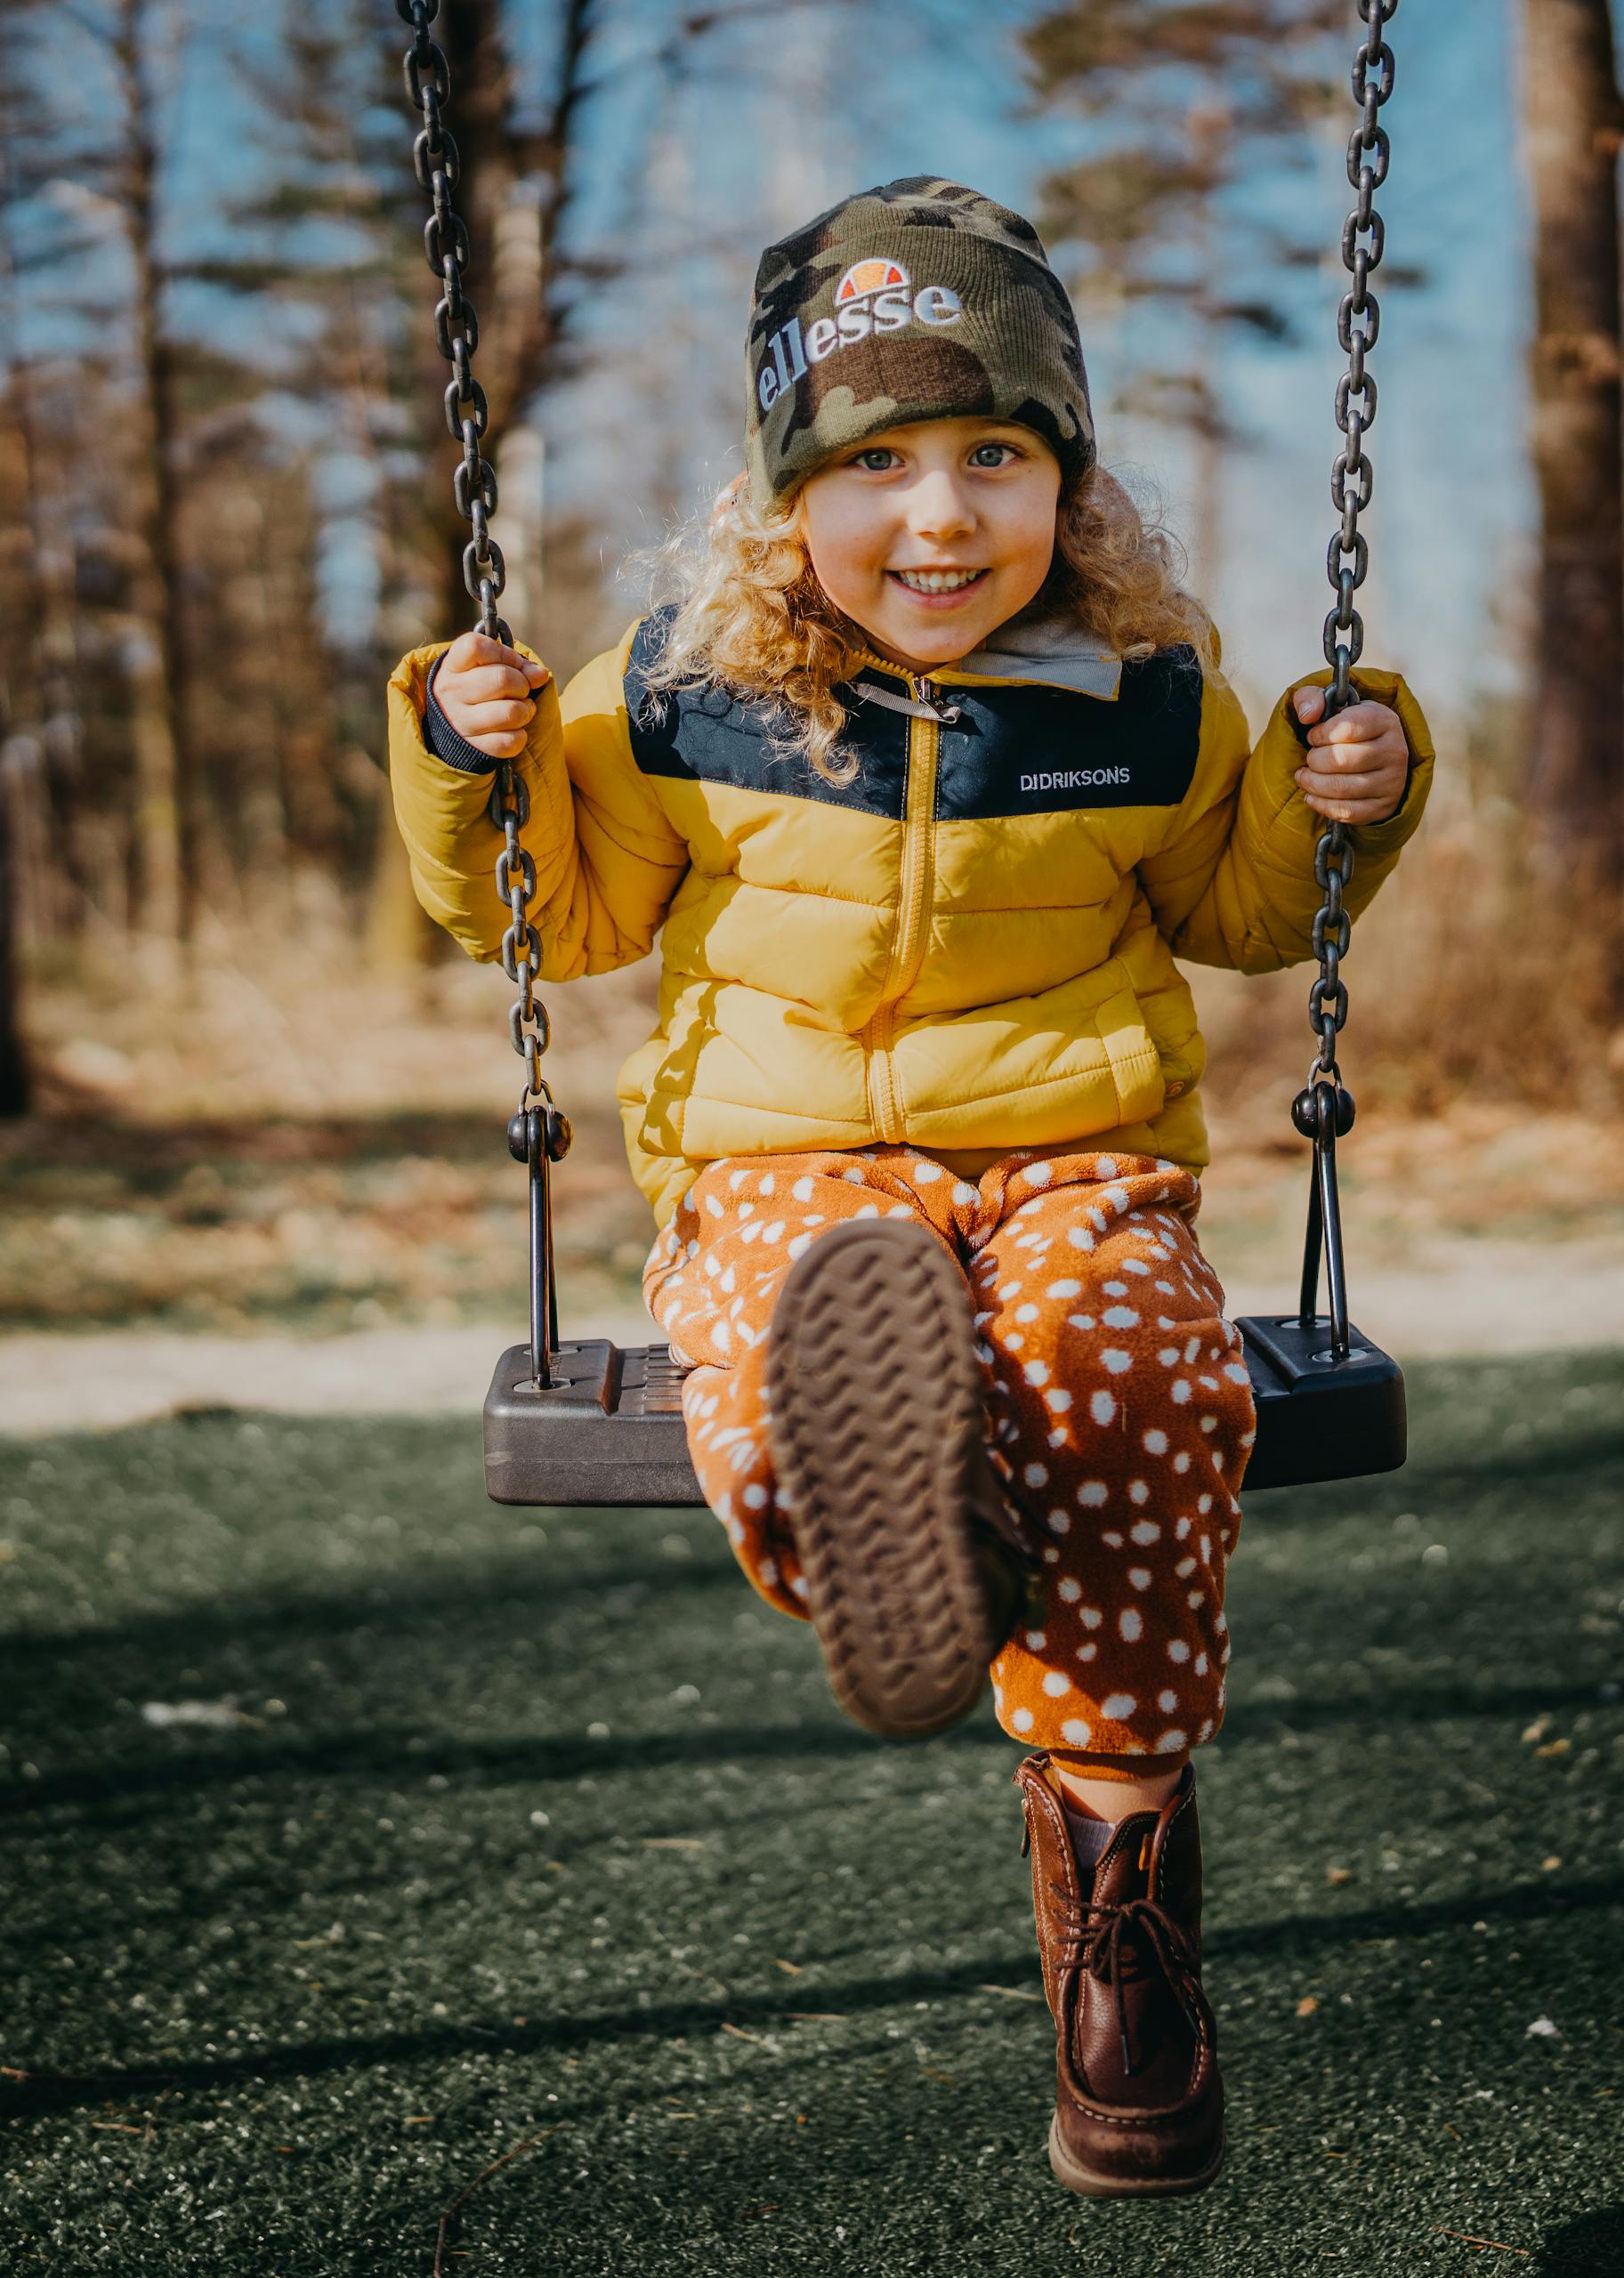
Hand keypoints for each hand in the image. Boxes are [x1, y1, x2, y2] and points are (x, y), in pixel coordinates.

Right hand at [435, 631, 549, 759]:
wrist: (453, 725)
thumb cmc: (478, 688)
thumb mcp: (489, 667)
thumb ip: (517, 664)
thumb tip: (540, 675)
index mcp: (452, 665)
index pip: (476, 647)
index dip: (504, 653)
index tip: (510, 663)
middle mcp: (451, 692)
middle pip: (502, 679)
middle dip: (522, 684)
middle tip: (520, 690)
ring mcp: (460, 722)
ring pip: (512, 712)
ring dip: (526, 710)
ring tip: (521, 709)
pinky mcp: (474, 748)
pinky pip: (511, 741)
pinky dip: (520, 736)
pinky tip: (512, 729)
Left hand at [1291, 685, 1408, 823]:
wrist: (1374, 760)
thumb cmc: (1346, 730)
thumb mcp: (1331, 706)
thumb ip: (1311, 699)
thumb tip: (1307, 715)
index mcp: (1385, 720)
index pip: (1348, 727)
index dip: (1321, 734)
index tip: (1313, 737)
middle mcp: (1395, 750)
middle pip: (1340, 759)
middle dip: (1314, 760)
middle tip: (1309, 759)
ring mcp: (1393, 781)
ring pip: (1341, 787)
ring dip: (1312, 783)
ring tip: (1304, 776)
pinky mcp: (1384, 807)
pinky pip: (1347, 811)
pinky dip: (1321, 805)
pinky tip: (1311, 796)